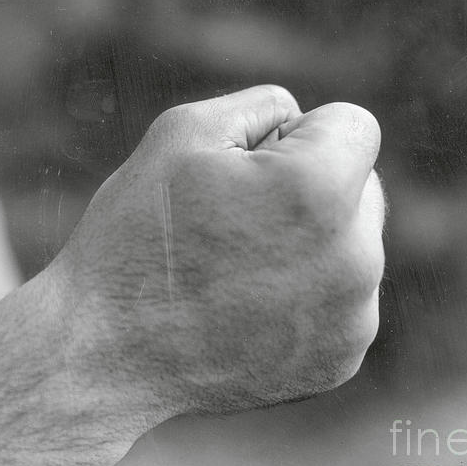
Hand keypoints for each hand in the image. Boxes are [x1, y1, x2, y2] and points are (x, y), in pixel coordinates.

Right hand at [52, 85, 384, 414]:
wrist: (105, 351)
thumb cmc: (136, 232)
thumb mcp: (182, 132)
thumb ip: (263, 106)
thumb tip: (304, 123)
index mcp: (319, 189)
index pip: (354, 125)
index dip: (297, 134)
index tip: (248, 169)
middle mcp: (355, 257)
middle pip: (361, 187)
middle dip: (311, 186)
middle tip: (233, 220)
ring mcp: (352, 318)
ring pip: (351, 245)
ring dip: (309, 242)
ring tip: (232, 269)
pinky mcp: (340, 360)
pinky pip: (341, 301)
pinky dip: (305, 297)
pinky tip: (244, 309)